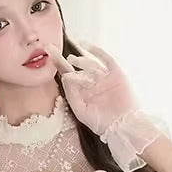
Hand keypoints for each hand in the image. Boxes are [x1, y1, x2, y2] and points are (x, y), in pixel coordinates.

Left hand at [46, 42, 162, 164]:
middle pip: (76, 68)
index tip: (47, 53)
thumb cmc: (102, 123)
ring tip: (72, 60)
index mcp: (82, 92)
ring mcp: (103, 78)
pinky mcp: (116, 73)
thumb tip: (65, 76)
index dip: (57, 64)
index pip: (67, 75)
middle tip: (51, 50)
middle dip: (63, 60)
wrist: (124, 126)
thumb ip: (72, 95)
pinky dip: (97, 52)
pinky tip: (86, 46)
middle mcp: (91, 83)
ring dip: (80, 60)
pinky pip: (106, 59)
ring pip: (89, 64)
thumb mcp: (81, 111)